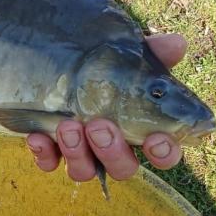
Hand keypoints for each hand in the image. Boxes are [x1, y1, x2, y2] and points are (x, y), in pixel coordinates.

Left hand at [25, 34, 188, 181]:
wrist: (55, 60)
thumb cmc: (102, 65)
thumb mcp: (125, 56)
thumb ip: (150, 53)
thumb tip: (176, 44)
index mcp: (139, 129)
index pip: (163, 154)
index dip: (164, 153)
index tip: (155, 140)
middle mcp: (112, 148)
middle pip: (123, 168)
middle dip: (112, 151)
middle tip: (99, 125)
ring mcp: (81, 153)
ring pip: (84, 171)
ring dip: (77, 153)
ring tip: (68, 125)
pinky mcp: (51, 152)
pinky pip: (49, 163)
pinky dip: (45, 154)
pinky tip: (39, 137)